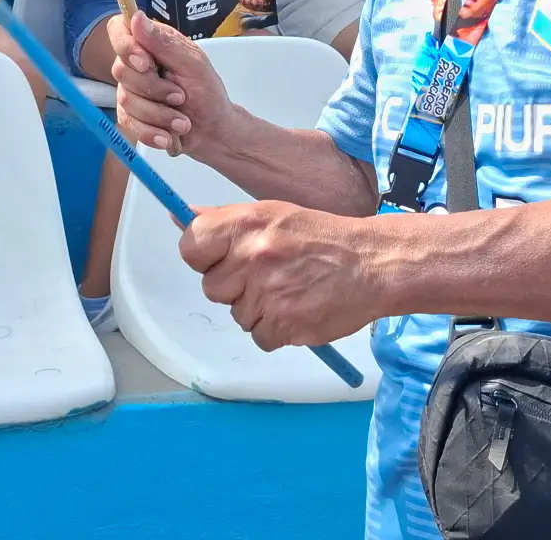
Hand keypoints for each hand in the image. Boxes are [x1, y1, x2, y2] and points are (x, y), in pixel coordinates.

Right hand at [108, 10, 234, 151]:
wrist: (212, 133)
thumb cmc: (208, 94)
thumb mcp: (194, 65)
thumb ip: (165, 43)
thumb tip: (137, 18)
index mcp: (152, 43)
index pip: (118, 30)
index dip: (125, 45)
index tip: (146, 63)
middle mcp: (136, 64)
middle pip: (121, 70)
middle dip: (154, 89)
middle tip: (180, 96)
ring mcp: (131, 91)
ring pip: (126, 100)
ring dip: (160, 115)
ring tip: (182, 121)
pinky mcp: (130, 116)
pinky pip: (129, 124)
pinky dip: (152, 133)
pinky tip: (169, 136)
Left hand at [184, 201, 379, 349]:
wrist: (371, 263)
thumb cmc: (319, 237)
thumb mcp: (270, 215)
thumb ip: (222, 219)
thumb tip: (180, 216)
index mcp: (245, 225)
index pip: (191, 247)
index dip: (203, 257)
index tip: (221, 258)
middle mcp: (252, 258)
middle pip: (211, 288)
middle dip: (234, 286)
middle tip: (266, 274)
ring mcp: (268, 294)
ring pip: (237, 314)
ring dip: (257, 308)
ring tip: (289, 289)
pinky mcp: (285, 325)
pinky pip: (259, 336)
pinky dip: (276, 329)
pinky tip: (297, 307)